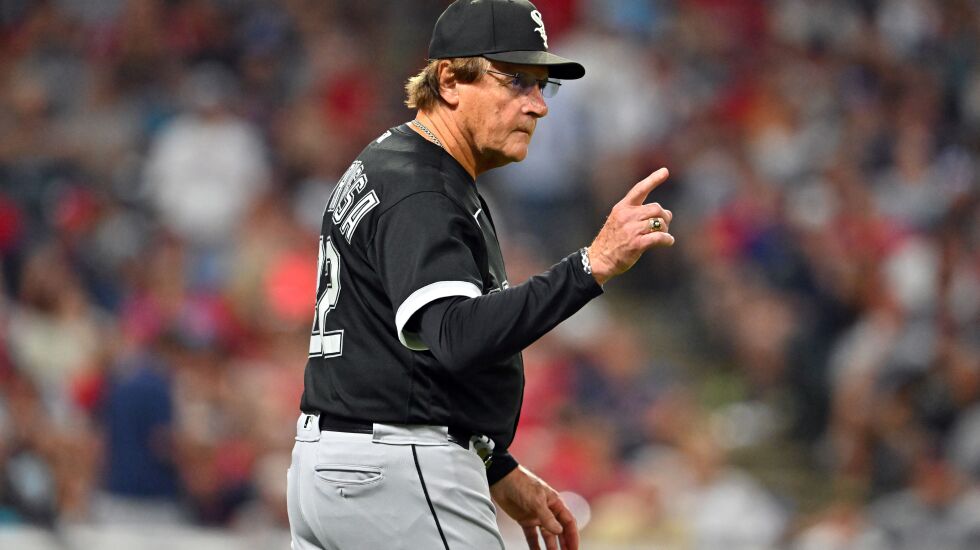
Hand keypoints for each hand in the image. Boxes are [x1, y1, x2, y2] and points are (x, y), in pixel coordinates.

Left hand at [490, 466, 578, 549]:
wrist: (501, 479)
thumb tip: (559, 531)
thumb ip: (547, 517)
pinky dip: (534, 546)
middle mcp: (548, 511)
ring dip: (550, 548)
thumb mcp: (536, 500)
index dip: (572, 536)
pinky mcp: (524, 520)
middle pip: (560, 531)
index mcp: (555, 503)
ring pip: (547, 536)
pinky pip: (532, 536)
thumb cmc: (521, 484)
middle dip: (564, 545)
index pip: (568, 522)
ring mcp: (536, 516)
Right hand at [587, 167, 673, 284]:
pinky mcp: (637, 244)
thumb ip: (638, 214)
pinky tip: (668, 242)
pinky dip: (667, 239)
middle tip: (664, 225)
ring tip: (663, 235)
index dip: (653, 179)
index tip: (665, 171)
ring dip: (665, 229)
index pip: (639, 189)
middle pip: (656, 208)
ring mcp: (631, 230)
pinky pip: (659, 237)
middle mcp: (627, 216)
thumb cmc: (612, 241)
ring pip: (659, 222)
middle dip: (664, 216)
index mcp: (622, 208)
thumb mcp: (619, 221)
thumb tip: (667, 214)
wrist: (599, 259)